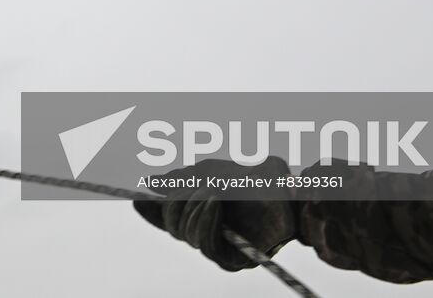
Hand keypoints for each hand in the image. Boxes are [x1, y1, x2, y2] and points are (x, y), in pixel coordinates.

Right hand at [133, 156, 297, 270]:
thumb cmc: (262, 183)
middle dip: (177, 200)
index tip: (137, 199)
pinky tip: (214, 201)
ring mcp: (220, 249)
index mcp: (202, 216)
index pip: (169, 218)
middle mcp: (209, 236)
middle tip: (190, 182)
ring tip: (212, 189)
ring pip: (186, 234)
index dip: (152, 211)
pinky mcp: (231, 260)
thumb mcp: (218, 172)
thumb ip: (187, 178)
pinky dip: (206, 218)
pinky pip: (205, 243)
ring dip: (195, 206)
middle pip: (173, 226)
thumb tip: (152, 183)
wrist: (295, 195)